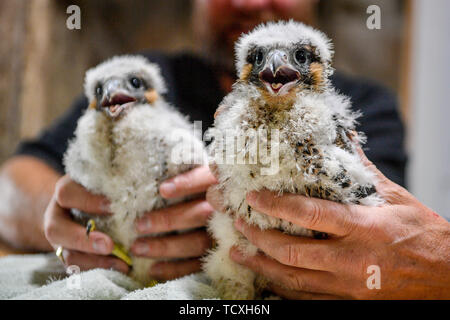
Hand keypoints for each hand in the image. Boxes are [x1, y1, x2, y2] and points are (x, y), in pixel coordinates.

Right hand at [44, 175, 128, 272]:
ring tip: (122, 264)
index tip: (112, 206)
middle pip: (56, 230)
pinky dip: (100, 270)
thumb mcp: (106, 181)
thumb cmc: (105, 189)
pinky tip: (121, 269)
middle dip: (85, 240)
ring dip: (96, 262)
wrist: (88, 205)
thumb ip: (115, 184)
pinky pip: (79, 270)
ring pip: (68, 255)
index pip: (66, 194)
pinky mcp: (71, 257)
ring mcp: (61, 240)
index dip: (87, 201)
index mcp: (66, 192)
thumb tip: (141, 187)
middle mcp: (57, 216)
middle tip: (110, 246)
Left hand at [130, 165, 216, 280]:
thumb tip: (148, 156)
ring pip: (198, 241)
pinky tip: (153, 269)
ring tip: (138, 247)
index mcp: (223, 181)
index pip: (208, 179)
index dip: (188, 183)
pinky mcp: (219, 254)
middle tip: (139, 224)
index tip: (162, 190)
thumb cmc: (205, 183)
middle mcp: (227, 208)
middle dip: (169, 220)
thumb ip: (183, 162)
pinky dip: (175, 268)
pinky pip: (198, 264)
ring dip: (167, 247)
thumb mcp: (199, 168)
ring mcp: (225, 233)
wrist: (233, 204)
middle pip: (200, 214)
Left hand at [210, 151, 449, 298]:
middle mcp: (351, 260)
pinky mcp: (347, 302)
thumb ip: (364, 173)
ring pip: (292, 280)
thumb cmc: (425, 236)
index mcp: (363, 228)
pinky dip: (282, 288)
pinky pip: (307, 298)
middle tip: (239, 224)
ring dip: (261, 266)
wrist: (448, 279)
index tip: (254, 197)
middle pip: (291, 252)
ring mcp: (347, 286)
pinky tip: (267, 278)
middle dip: (259, 237)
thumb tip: (345, 142)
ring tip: (239, 254)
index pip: (309, 215)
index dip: (276, 206)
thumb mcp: (396, 199)